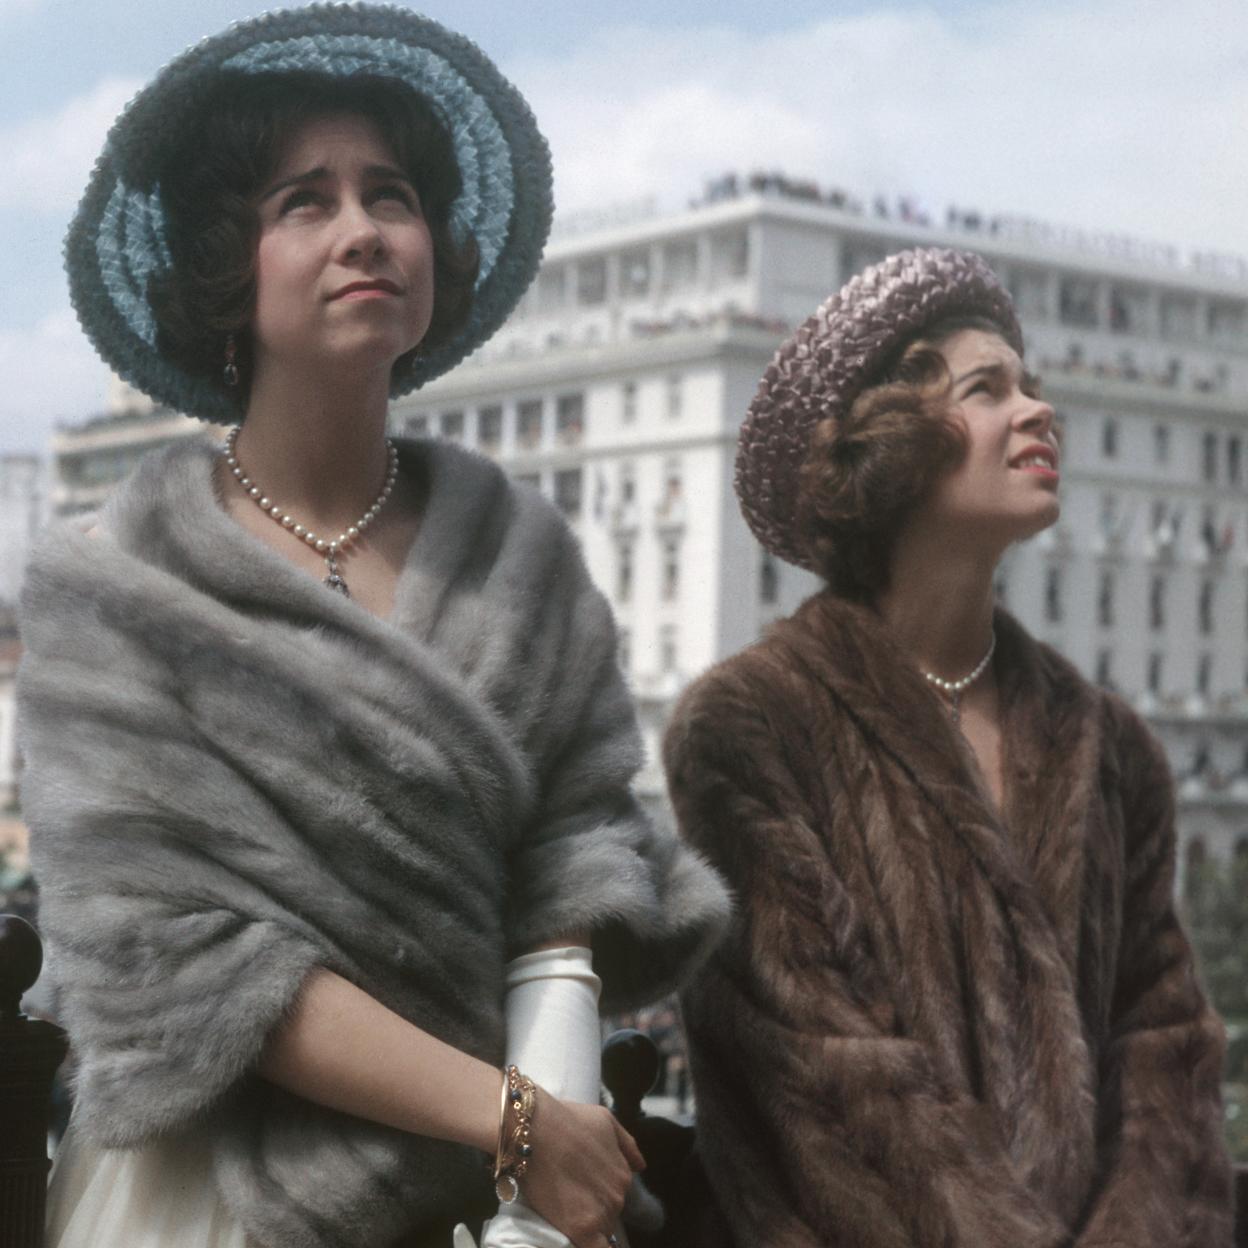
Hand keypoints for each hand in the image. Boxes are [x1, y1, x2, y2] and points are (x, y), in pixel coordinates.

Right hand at [517, 1090, 642, 1246]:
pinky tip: (582, 1240)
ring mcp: (602, 1214)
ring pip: (600, 1230)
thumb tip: (641, 1166)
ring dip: (588, 1224)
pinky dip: (593, 1247)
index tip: (583, 1189)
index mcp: (624, 1173)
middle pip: (608, 1214)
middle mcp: (618, 1196)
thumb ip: (626, 1144)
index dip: (598, 1193)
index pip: (615, 1194)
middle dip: (592, 1208)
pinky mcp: (582, 1230)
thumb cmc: (567, 1120)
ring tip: (566, 1211)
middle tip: (569, 1196)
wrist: (535, 1129)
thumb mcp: (605, 1120)